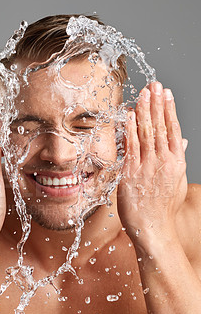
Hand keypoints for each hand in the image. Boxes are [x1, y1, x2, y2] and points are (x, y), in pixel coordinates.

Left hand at [117, 82, 187, 239]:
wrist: (153, 228)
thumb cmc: (164, 207)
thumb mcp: (177, 182)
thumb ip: (178, 160)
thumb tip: (183, 142)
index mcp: (177, 163)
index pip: (173, 130)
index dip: (169, 110)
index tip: (166, 94)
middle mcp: (163, 162)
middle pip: (160, 127)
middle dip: (156, 104)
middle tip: (154, 84)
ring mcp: (147, 167)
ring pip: (146, 133)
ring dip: (144, 111)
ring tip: (143, 93)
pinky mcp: (131, 173)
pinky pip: (131, 147)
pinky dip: (130, 130)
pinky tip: (130, 115)